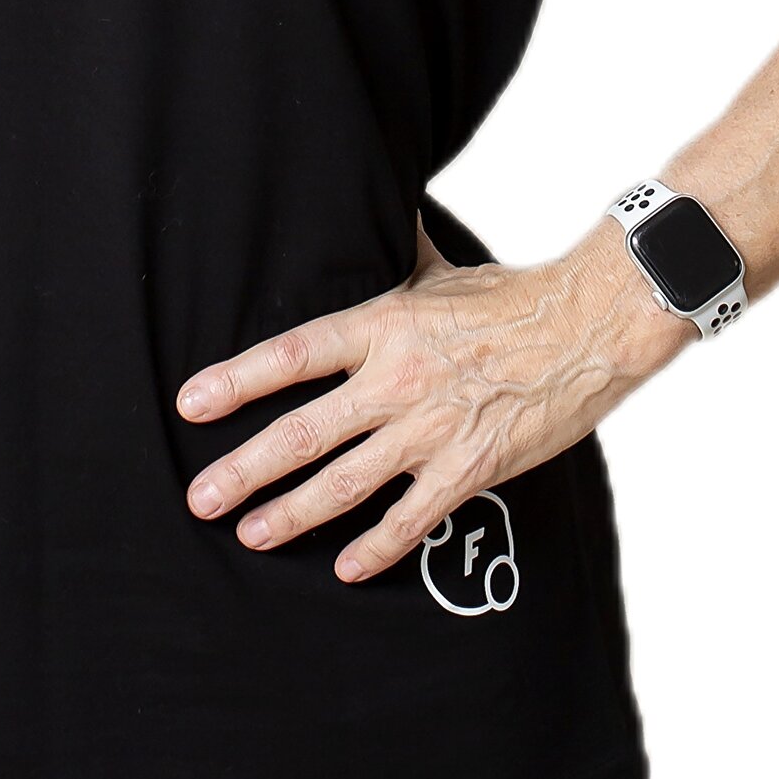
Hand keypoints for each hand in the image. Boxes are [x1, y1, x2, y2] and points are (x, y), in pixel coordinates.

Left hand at [176, 210, 686, 583]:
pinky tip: (346, 569)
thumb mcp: (440, 268)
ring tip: (250, 535)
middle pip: (302, 432)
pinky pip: (412, 516)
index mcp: (381, 326)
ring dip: (292, 514)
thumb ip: (398, 254)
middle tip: (199, 498)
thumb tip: (380, 209)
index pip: (291, 355)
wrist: (586, 327)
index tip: (192, 403)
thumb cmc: (513, 296)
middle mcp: (394, 381)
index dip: (237, 380)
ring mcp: (430, 429)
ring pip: (344, 482)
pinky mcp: (469, 467)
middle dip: (244, 470)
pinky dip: (377, 547)